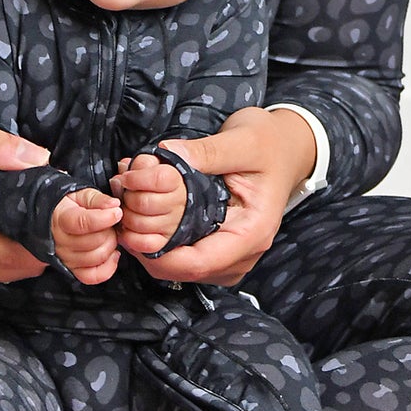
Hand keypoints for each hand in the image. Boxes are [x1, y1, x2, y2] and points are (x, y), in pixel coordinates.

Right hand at [0, 113, 50, 287]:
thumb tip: (36, 158)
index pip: (14, 254)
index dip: (47, 234)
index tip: (65, 206)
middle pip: (16, 267)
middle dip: (44, 240)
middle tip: (60, 204)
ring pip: (8, 270)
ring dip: (31, 245)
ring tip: (43, 209)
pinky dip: (13, 248)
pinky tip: (21, 220)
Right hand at [51, 187, 122, 283]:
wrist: (51, 218)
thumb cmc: (67, 205)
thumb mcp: (81, 194)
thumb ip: (98, 199)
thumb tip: (114, 205)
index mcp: (61, 219)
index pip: (83, 224)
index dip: (104, 219)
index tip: (117, 212)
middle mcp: (61, 241)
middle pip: (93, 242)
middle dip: (110, 230)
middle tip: (111, 221)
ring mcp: (66, 257)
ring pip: (95, 259)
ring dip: (110, 246)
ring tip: (109, 234)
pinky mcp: (73, 269)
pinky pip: (92, 276)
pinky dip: (108, 268)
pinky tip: (113, 254)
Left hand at [119, 106, 316, 286]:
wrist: (286, 149)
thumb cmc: (268, 143)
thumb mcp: (242, 140)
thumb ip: (207, 151)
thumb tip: (166, 155)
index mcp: (252, 232)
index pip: (200, 263)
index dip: (160, 255)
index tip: (130, 234)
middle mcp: (243, 252)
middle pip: (185, 269)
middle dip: (148, 247)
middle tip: (123, 212)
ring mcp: (231, 254)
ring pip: (180, 266)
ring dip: (151, 244)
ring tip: (130, 208)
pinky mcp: (220, 247)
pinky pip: (184, 255)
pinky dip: (160, 239)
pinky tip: (143, 213)